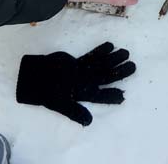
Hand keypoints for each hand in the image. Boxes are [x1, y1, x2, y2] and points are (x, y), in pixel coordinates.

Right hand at [16, 42, 135, 125]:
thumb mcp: (60, 105)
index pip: (101, 96)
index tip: (124, 95)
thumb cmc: (46, 93)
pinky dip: (99, 51)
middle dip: (119, 72)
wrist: (34, 79)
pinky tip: (110, 46)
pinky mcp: (76, 63)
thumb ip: (74, 112)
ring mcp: (82, 72)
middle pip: (106, 77)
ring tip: (125, 52)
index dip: (112, 96)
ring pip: (101, 66)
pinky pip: (90, 56)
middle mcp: (85, 83)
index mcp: (82, 95)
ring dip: (113, 59)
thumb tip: (89, 122)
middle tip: (133, 66)